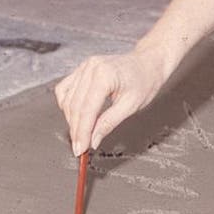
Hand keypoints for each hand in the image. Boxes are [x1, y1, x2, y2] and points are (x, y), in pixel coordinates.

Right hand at [54, 50, 168, 155]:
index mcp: (105, 75)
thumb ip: (109, 123)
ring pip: (67, 99)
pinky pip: (65, 89)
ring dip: (71, 120)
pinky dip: (67, 105)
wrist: (148, 63)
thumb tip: (93, 140)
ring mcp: (84, 67)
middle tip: (79, 148)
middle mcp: (91, 68)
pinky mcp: (81, 69)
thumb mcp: (131, 106)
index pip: (87, 110)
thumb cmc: (144, 81)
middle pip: (75, 106)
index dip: (82, 132)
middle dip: (76, 130)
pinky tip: (75, 116)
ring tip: (80, 135)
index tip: (80, 149)